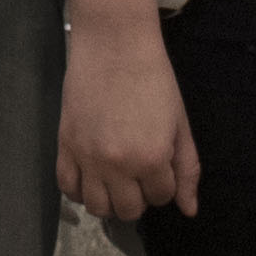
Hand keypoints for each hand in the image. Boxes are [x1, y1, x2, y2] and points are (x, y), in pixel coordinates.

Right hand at [58, 21, 199, 221]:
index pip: (161, 197)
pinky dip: (79, 191)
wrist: (114, 45)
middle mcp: (118, 166)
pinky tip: (91, 179)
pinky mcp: (65, 146)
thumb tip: (189, 210)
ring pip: (97, 207)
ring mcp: (88, 158)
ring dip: (110, 201)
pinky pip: (67, 188)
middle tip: (139, 173)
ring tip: (115, 181)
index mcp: (152, 159)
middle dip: (139, 197)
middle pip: (129, 210)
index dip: (164, 182)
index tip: (160, 161)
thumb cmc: (154, 79)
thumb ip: (187, 169)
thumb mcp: (179, 123)